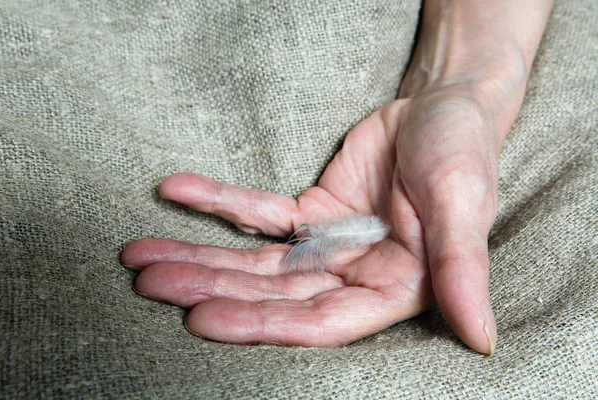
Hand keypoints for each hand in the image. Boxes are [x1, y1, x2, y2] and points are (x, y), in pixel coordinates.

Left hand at [121, 85, 500, 353]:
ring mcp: (326, 246)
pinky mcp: (309, 212)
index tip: (203, 317)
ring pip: (255, 261)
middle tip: (149, 282)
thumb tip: (482, 339)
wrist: (444, 108)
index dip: (264, 324)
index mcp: (394, 287)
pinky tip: (177, 190)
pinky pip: (258, 211)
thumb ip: (462, 269)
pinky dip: (219, 200)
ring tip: (141, 256)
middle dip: (211, 287)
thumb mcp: (464, 205)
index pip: (321, 320)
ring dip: (200, 255)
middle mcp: (354, 275)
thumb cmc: (464, 154)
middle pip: (272, 294)